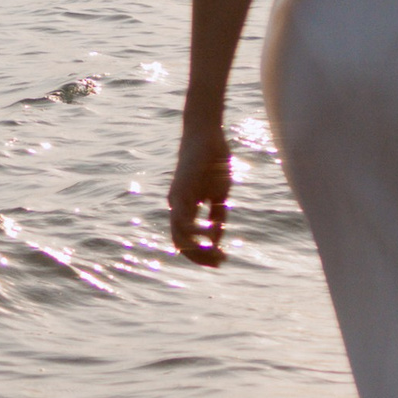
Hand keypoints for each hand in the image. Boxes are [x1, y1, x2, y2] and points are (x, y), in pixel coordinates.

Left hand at [169, 118, 233, 262]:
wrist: (207, 135)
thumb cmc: (214, 162)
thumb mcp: (219, 194)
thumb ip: (216, 217)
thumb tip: (216, 240)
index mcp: (186, 209)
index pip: (188, 241)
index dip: (203, 254)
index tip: (221, 261)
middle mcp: (176, 207)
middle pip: (181, 244)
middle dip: (200, 257)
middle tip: (220, 262)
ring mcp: (176, 199)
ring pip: (178, 236)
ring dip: (198, 249)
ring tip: (217, 253)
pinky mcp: (180, 191)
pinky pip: (182, 219)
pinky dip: (195, 231)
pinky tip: (210, 235)